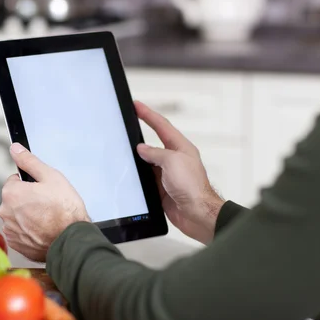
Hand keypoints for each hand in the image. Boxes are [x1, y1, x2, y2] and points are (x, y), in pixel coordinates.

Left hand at [0, 143, 89, 261]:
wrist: (71, 239)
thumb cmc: (64, 210)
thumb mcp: (50, 176)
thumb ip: (29, 161)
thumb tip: (15, 149)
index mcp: (11, 193)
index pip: (14, 181)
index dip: (30, 184)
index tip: (41, 191)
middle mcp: (5, 212)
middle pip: (14, 200)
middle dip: (27, 200)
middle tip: (47, 204)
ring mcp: (10, 230)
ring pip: (17, 216)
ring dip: (27, 216)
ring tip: (46, 218)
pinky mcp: (16, 244)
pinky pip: (20, 232)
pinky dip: (29, 231)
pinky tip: (43, 229)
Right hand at [134, 101, 224, 243]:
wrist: (196, 214)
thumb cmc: (192, 187)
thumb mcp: (172, 162)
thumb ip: (155, 153)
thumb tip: (142, 149)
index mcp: (180, 148)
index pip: (161, 126)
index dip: (148, 114)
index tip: (136, 105)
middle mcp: (174, 159)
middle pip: (154, 142)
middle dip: (141, 132)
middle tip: (128, 121)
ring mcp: (167, 173)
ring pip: (147, 161)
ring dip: (137, 157)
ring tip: (123, 148)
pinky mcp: (161, 188)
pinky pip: (146, 177)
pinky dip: (138, 175)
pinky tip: (129, 173)